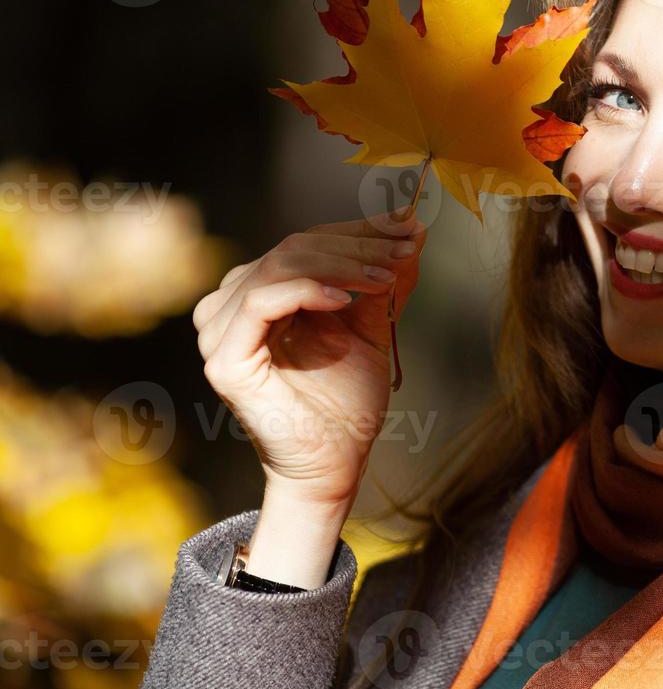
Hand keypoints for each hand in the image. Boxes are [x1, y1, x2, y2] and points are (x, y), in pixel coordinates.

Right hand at [192, 208, 426, 519]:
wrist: (336, 463)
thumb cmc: (347, 402)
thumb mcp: (374, 327)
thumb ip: (387, 281)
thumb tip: (414, 229)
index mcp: (263, 293)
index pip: (308, 241)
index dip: (359, 230)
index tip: (409, 224)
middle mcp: (233, 306)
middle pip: (295, 247)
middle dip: (358, 244)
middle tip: (405, 247)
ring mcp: (222, 332)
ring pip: (279, 265)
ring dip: (341, 263)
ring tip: (386, 277)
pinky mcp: (226, 360)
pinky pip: (260, 302)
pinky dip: (307, 290)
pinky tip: (346, 299)